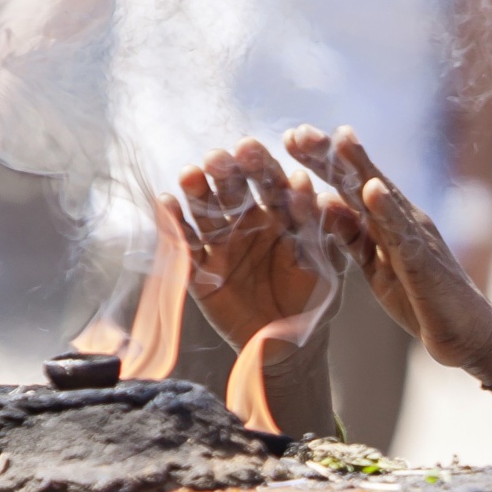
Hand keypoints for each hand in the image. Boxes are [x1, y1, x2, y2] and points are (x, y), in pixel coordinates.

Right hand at [169, 139, 343, 356]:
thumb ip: (316, 229)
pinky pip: (185, 246)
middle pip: (233, 191)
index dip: (261, 166)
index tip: (251, 148)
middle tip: (218, 157)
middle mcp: (247, 222)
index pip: (269, 183)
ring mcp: (221, 244)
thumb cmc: (313, 300)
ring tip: (190, 174)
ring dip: (197, 192)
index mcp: (280, 215)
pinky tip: (167, 203)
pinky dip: (174, 226)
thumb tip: (311, 186)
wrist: (290, 343)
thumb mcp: (324, 266)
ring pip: (206, 212)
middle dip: (225, 173)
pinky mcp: (200, 269)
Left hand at [285, 124, 491, 374]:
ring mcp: (415, 237)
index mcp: (386, 224)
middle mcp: (402, 220)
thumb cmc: (422, 301)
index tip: (289, 139)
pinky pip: (402, 234)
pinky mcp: (423, 261)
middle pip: (363, 181)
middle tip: (298, 132)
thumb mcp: (374, 267)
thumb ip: (352, 236)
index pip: (350, 186)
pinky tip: (372, 189)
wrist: (469, 334)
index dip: (323, 162)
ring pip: (383, 198)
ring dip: (360, 168)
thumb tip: (324, 202)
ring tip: (340, 140)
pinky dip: (387, 211)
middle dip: (332, 156)